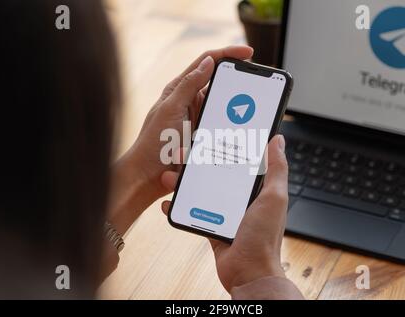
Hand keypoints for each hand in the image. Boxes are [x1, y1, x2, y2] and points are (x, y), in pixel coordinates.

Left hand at [108, 46, 253, 234]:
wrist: (149, 175)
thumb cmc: (153, 142)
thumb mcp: (171, 109)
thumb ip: (188, 85)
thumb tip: (209, 62)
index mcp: (180, 89)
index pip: (207, 62)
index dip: (228, 54)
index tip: (248, 53)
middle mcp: (190, 100)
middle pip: (219, 82)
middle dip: (237, 79)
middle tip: (255, 81)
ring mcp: (198, 117)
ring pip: (223, 104)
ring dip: (235, 105)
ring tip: (249, 107)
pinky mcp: (204, 134)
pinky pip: (223, 124)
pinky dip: (232, 123)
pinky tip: (241, 126)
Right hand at [161, 135, 288, 291]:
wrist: (247, 273)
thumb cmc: (264, 238)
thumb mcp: (274, 198)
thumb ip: (276, 169)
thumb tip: (278, 140)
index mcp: (258, 188)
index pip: (242, 160)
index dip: (228, 147)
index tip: (212, 135)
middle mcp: (241, 197)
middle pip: (217, 172)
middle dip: (200, 162)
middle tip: (184, 154)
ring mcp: (225, 212)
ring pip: (202, 190)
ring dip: (186, 183)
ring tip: (171, 176)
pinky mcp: (212, 225)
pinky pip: (194, 211)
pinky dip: (181, 207)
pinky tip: (170, 202)